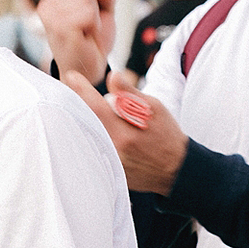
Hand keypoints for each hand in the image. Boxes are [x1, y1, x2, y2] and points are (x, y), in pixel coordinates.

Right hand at [36, 0, 113, 84]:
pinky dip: (94, 27)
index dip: (94, 3)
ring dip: (94, 20)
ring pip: (88, 1)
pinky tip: (84, 39)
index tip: (86, 23)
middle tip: (86, 31)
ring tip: (84, 35)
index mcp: (52, 0)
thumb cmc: (92, 42)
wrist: (86, 72)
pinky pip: (89, 14)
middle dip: (94, 10)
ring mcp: (52, 17)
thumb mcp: (102, 11)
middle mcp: (47, 6)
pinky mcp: (61, 29)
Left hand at [59, 75, 187, 192]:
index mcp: (125, 134)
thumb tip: (113, 76)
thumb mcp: (155, 109)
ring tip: (81, 104)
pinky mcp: (108, 171)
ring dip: (82, 118)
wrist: (176, 169)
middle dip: (77, 102)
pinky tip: (90, 125)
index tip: (72, 76)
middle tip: (72, 87)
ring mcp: (109, 163)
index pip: (95, 107)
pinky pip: (91, 148)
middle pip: (85, 121)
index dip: (81, 89)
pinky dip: (89, 134)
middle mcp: (113, 150)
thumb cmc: (167, 135)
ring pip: (86, 134)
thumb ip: (131, 94)